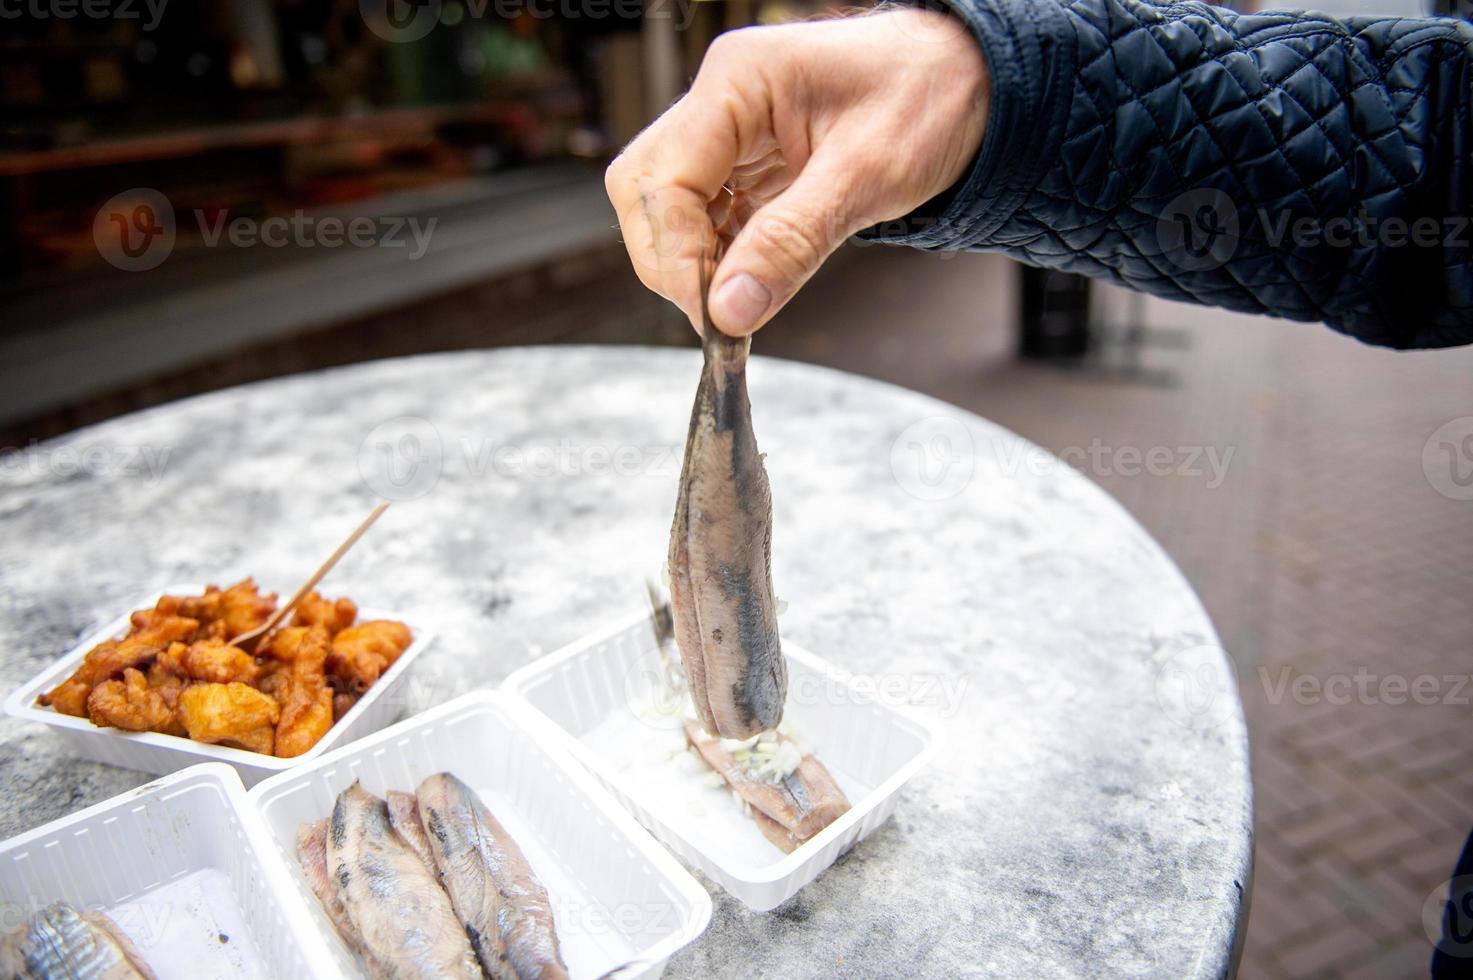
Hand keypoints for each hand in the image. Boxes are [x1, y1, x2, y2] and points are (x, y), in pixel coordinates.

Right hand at [604, 8, 988, 335]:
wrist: (976, 82)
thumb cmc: (930, 102)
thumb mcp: (866, 178)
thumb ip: (791, 244)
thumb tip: (728, 313)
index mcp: (738, 81)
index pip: (662, 179)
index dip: (676, 256)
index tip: (710, 316)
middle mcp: (721, 101)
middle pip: (645, 191)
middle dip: (672, 260)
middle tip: (719, 316)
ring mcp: (730, 132)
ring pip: (668, 208)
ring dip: (694, 263)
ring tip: (741, 304)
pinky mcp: (748, 163)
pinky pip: (708, 216)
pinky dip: (721, 257)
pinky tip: (751, 282)